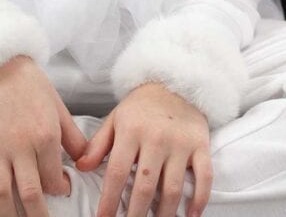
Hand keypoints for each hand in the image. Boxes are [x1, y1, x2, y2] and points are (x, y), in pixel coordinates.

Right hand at [0, 54, 89, 216]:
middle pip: (30, 194)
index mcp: (45, 136)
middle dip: (37, 216)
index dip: (59, 190)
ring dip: (8, 215)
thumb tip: (86, 164)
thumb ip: (74, 138)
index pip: (53, 179)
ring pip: (1, 192)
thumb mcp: (58, 107)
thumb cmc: (30, 83)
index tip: (59, 191)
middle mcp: (21, 145)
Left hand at [74, 81, 211, 216]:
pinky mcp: (201, 145)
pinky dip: (199, 200)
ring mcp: (180, 143)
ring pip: (172, 188)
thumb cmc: (141, 106)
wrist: (176, 81)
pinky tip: (190, 216)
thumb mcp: (116, 119)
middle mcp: (156, 137)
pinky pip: (204, 177)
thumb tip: (81, 167)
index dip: (108, 201)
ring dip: (163, 214)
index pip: (116, 173)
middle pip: (144, 186)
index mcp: (131, 130)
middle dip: (135, 214)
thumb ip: (98, 144)